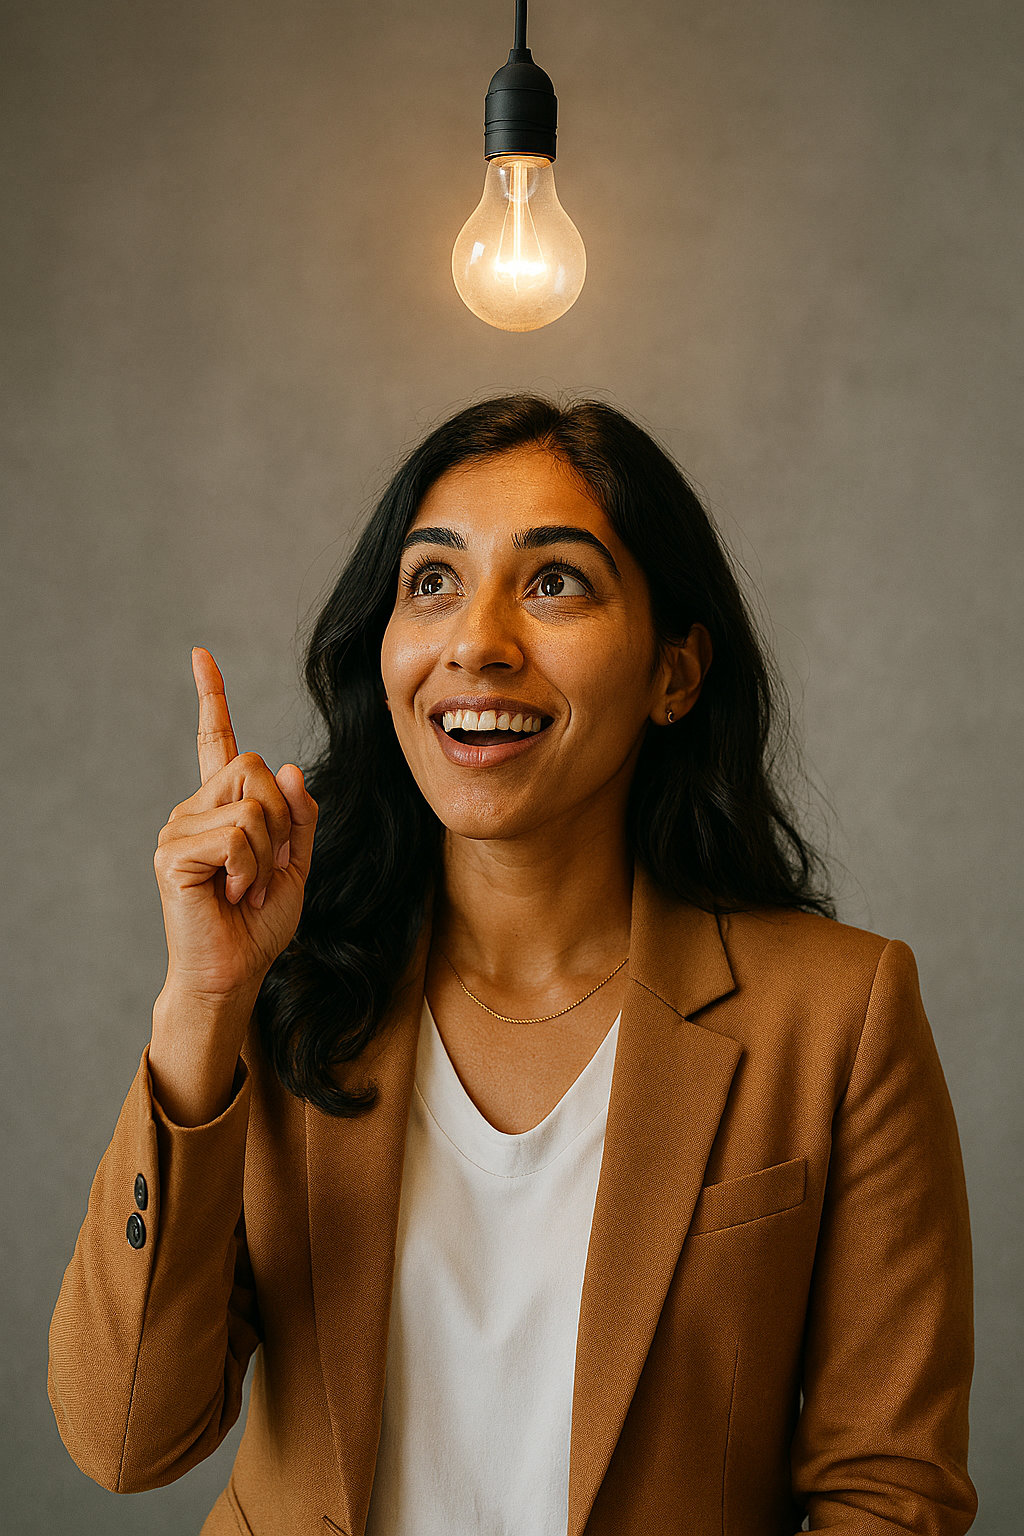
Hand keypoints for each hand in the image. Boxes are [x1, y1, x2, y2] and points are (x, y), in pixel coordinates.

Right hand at [153, 647, 317, 1004]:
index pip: (213, 741)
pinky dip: (249, 869)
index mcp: (221, 808)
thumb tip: (287, 766)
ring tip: (246, 888)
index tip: (201, 655)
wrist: (233, 972)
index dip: (210, 697)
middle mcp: (193, 809)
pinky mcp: (173, 851)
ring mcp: (178, 828)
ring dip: (268, 852)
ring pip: (252, 803)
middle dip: (281, 820)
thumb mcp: (296, 863)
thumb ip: (299, 815)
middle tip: (266, 870)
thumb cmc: (258, 923)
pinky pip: (236, 835)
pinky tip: (231, 894)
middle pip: (255, 767)